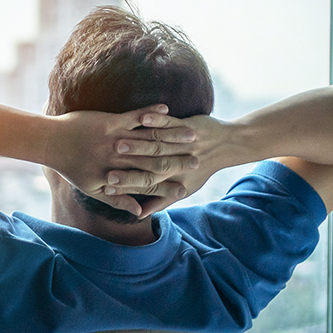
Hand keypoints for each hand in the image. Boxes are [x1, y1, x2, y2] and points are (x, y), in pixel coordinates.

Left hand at [44, 103, 197, 216]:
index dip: (168, 186)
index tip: (187, 188)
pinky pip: (134, 117)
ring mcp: (115, 140)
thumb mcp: (93, 189)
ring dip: (171, 136)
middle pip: (153, 162)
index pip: (148, 185)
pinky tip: (166, 109)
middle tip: (198, 160)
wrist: (51, 142)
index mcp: (116, 178)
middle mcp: (118, 161)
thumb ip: (118, 201)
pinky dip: (150, 113)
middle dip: (177, 162)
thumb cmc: (72, 167)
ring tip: (191, 135)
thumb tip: (138, 214)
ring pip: (148, 140)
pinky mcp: (110, 122)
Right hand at [104, 112, 233, 208]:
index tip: (107, 186)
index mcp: (174, 179)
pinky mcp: (186, 125)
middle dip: (127, 166)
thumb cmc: (200, 169)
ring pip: (157, 144)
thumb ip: (159, 201)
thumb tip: (139, 214)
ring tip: (117, 143)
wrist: (226, 145)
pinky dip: (156, 118)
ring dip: (137, 144)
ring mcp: (182, 143)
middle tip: (106, 169)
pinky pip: (169, 121)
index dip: (126, 185)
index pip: (147, 185)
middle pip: (149, 166)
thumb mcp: (183, 188)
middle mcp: (178, 163)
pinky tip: (143, 117)